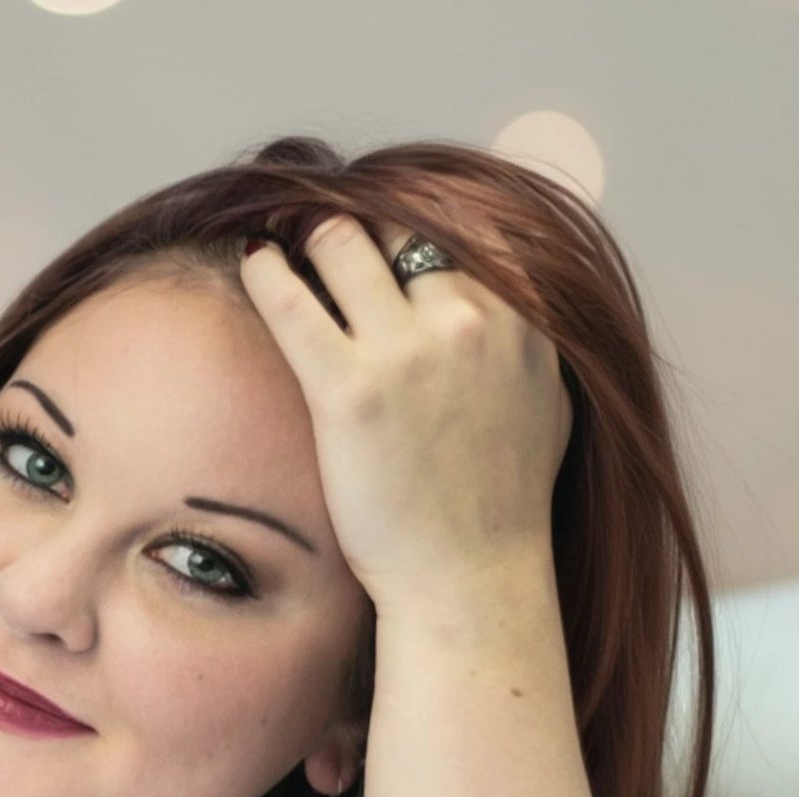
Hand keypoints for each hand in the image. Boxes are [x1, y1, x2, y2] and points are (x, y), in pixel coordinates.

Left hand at [236, 215, 572, 613]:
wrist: (470, 576)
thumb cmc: (501, 499)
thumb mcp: (546, 397)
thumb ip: (528, 335)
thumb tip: (518, 292)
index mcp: (523, 316)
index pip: (461, 222)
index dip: (410, 218)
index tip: (379, 225)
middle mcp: (470, 320)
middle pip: (395, 223)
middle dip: (354, 223)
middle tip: (317, 230)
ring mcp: (408, 352)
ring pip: (340, 241)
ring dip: (307, 238)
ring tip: (282, 241)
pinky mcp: (348, 390)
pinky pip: (290, 301)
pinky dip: (265, 271)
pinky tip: (252, 262)